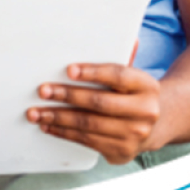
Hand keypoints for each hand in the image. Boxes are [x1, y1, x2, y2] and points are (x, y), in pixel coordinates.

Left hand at [27, 63, 161, 164]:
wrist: (153, 126)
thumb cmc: (132, 93)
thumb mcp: (132, 75)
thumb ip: (123, 57)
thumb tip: (128, 37)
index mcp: (147, 86)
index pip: (118, 75)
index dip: (93, 72)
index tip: (69, 70)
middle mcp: (145, 112)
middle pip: (99, 102)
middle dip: (67, 95)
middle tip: (43, 90)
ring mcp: (134, 135)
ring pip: (89, 125)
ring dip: (58, 117)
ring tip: (36, 112)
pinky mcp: (120, 152)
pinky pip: (86, 141)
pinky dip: (64, 132)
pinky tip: (49, 125)